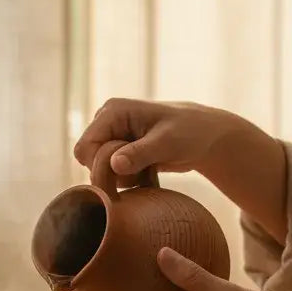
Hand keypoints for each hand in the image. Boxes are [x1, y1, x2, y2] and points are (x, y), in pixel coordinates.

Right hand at [74, 98, 234, 177]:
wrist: (206, 137)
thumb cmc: (190, 132)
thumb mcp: (167, 143)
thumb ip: (140, 153)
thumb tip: (114, 164)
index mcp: (112, 111)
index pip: (85, 148)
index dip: (100, 165)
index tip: (127, 172)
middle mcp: (107, 122)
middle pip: (89, 161)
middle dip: (111, 173)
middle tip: (141, 172)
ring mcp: (113, 136)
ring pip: (100, 170)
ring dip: (122, 178)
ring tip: (148, 170)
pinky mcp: (120, 150)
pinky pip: (112, 174)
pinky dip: (128, 179)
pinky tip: (148, 172)